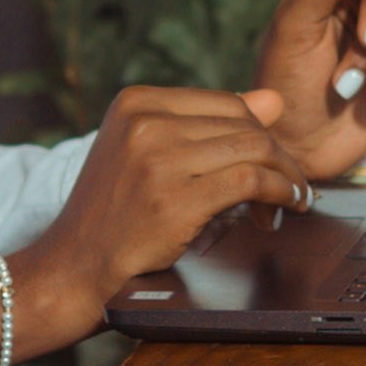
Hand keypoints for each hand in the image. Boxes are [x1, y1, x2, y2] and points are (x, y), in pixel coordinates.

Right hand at [20, 81, 312, 335]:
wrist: (73, 267)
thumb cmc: (113, 216)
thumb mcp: (150, 154)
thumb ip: (207, 125)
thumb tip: (273, 99)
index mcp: (136, 101)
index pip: (226, 102)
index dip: (260, 132)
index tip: (273, 160)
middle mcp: (145, 121)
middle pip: (244, 124)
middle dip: (277, 156)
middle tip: (290, 184)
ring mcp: (159, 158)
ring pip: (254, 149)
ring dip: (285, 176)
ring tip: (292, 198)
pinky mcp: (176, 197)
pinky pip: (252, 180)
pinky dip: (280, 192)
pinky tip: (284, 207)